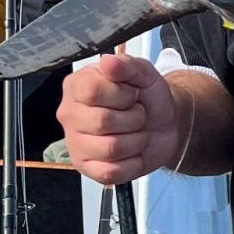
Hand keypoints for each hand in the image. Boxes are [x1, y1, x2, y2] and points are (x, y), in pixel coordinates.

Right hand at [57, 52, 182, 184]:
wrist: (164, 124)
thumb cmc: (147, 98)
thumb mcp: (144, 74)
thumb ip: (127, 65)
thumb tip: (108, 62)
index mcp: (77, 86)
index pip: (92, 91)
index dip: (121, 95)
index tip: (131, 94)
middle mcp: (70, 115)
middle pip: (101, 122)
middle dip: (133, 118)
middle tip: (137, 114)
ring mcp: (76, 144)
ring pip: (110, 148)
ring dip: (136, 140)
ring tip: (136, 132)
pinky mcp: (88, 168)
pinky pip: (111, 172)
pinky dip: (132, 163)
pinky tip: (132, 152)